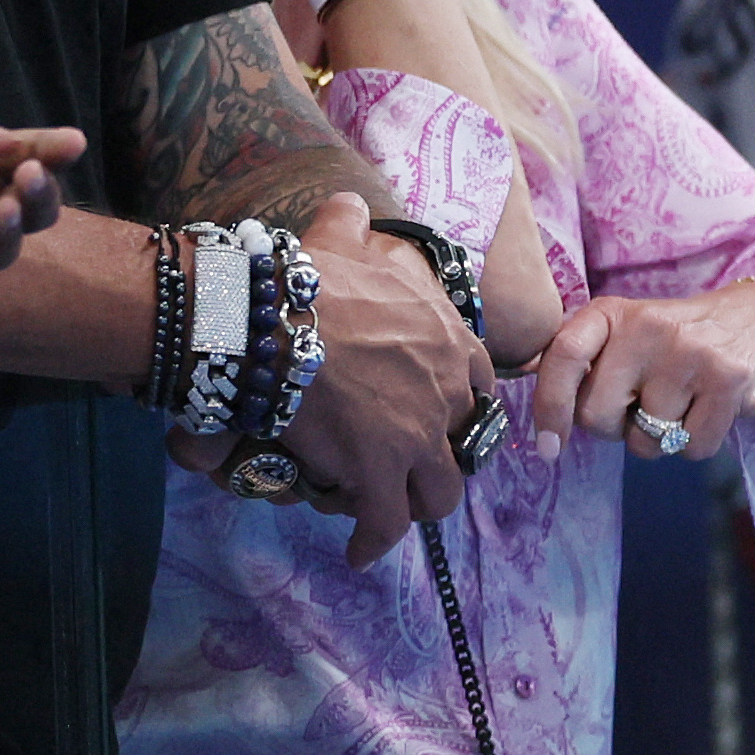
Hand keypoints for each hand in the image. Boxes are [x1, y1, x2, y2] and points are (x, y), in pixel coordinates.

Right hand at [174, 192, 481, 567]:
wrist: (276, 323)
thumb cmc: (307, 281)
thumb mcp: (339, 241)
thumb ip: (350, 225)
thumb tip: (348, 200)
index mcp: (446, 336)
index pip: (478, 378)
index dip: (458, 397)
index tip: (436, 408)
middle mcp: (445, 389)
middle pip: (460, 439)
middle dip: (440, 453)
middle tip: (411, 462)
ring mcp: (418, 436)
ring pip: (440, 491)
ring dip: (420, 502)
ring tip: (395, 510)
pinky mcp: (383, 474)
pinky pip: (387, 522)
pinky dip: (374, 541)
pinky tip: (359, 553)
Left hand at [525, 277, 754, 464]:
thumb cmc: (674, 341)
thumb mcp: (623, 332)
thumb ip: (581, 361)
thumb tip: (536, 402)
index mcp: (610, 313)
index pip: (563, 356)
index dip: (548, 406)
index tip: (548, 447)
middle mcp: (646, 327)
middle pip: (598, 416)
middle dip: (614, 428)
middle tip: (640, 406)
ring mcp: (689, 354)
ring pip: (645, 440)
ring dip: (657, 439)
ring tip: (678, 404)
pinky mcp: (728, 381)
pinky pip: (691, 448)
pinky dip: (695, 444)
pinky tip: (706, 411)